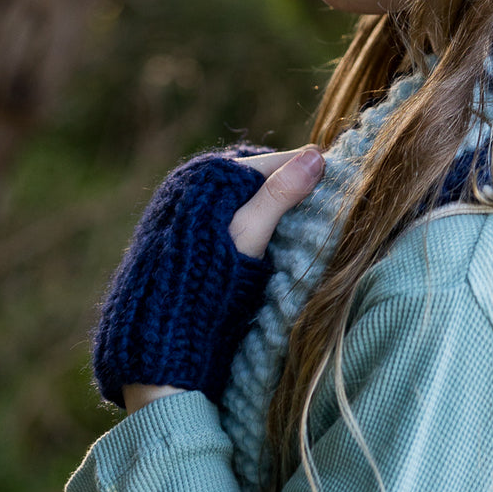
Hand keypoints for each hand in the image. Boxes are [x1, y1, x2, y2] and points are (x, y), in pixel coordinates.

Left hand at [92, 143, 323, 411]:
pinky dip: (248, 225)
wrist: (155, 335)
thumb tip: (316, 155)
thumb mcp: (250, 234)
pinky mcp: (178, 232)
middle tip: (318, 219)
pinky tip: (263, 248)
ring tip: (295, 236)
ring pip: (243, 198)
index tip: (337, 195)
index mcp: (207, 175)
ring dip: (270, 212)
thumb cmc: (205, 283)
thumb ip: (280, 194)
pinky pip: (225, 216)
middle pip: (259, 179)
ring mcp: (183, 206)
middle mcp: (191, 182)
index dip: (308, 177)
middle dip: (288, 194)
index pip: (275, 162)